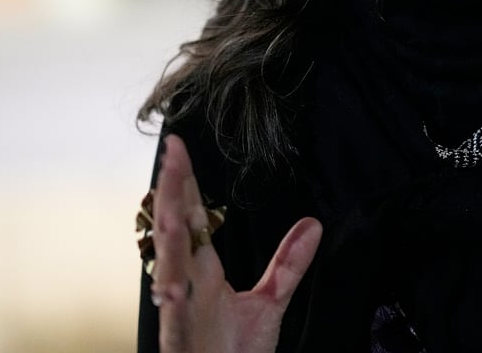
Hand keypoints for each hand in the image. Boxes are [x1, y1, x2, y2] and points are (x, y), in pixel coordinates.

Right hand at [151, 134, 322, 352]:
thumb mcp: (268, 304)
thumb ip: (287, 265)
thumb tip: (313, 225)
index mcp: (202, 272)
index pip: (191, 215)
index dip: (183, 182)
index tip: (178, 148)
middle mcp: (186, 284)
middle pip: (174, 229)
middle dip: (170, 192)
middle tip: (171, 154)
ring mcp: (180, 310)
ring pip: (169, 268)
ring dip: (168, 239)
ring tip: (172, 209)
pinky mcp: (181, 339)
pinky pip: (175, 318)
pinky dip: (172, 303)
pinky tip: (170, 288)